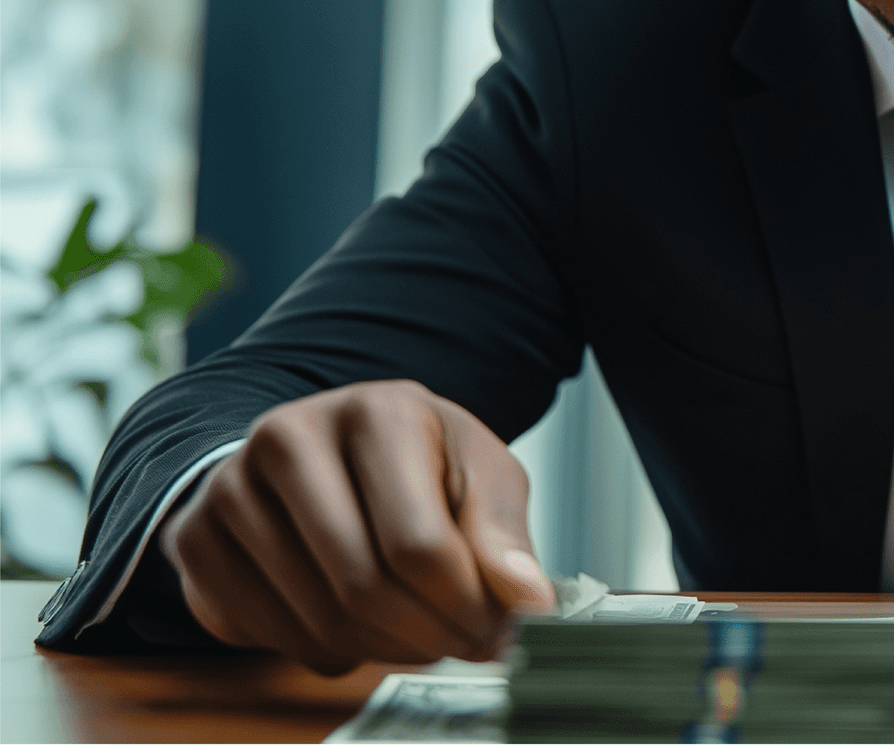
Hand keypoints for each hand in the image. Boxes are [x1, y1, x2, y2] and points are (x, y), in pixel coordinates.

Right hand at [158, 380, 554, 674]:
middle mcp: (289, 437)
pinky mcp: (193, 538)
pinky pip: (264, 635)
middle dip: (427, 637)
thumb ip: (504, 536)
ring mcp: (229, 488)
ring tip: (412, 627)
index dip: (466, 608)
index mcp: (374, 411)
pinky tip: (352, 622)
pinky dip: (322, 650)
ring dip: (380, 649)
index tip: (495, 631)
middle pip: (363, 587)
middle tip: (459, 643)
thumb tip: (530, 602)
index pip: (419, 545)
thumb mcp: (481, 475)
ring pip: (316, 621)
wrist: (332, 451)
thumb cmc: (420, 463)